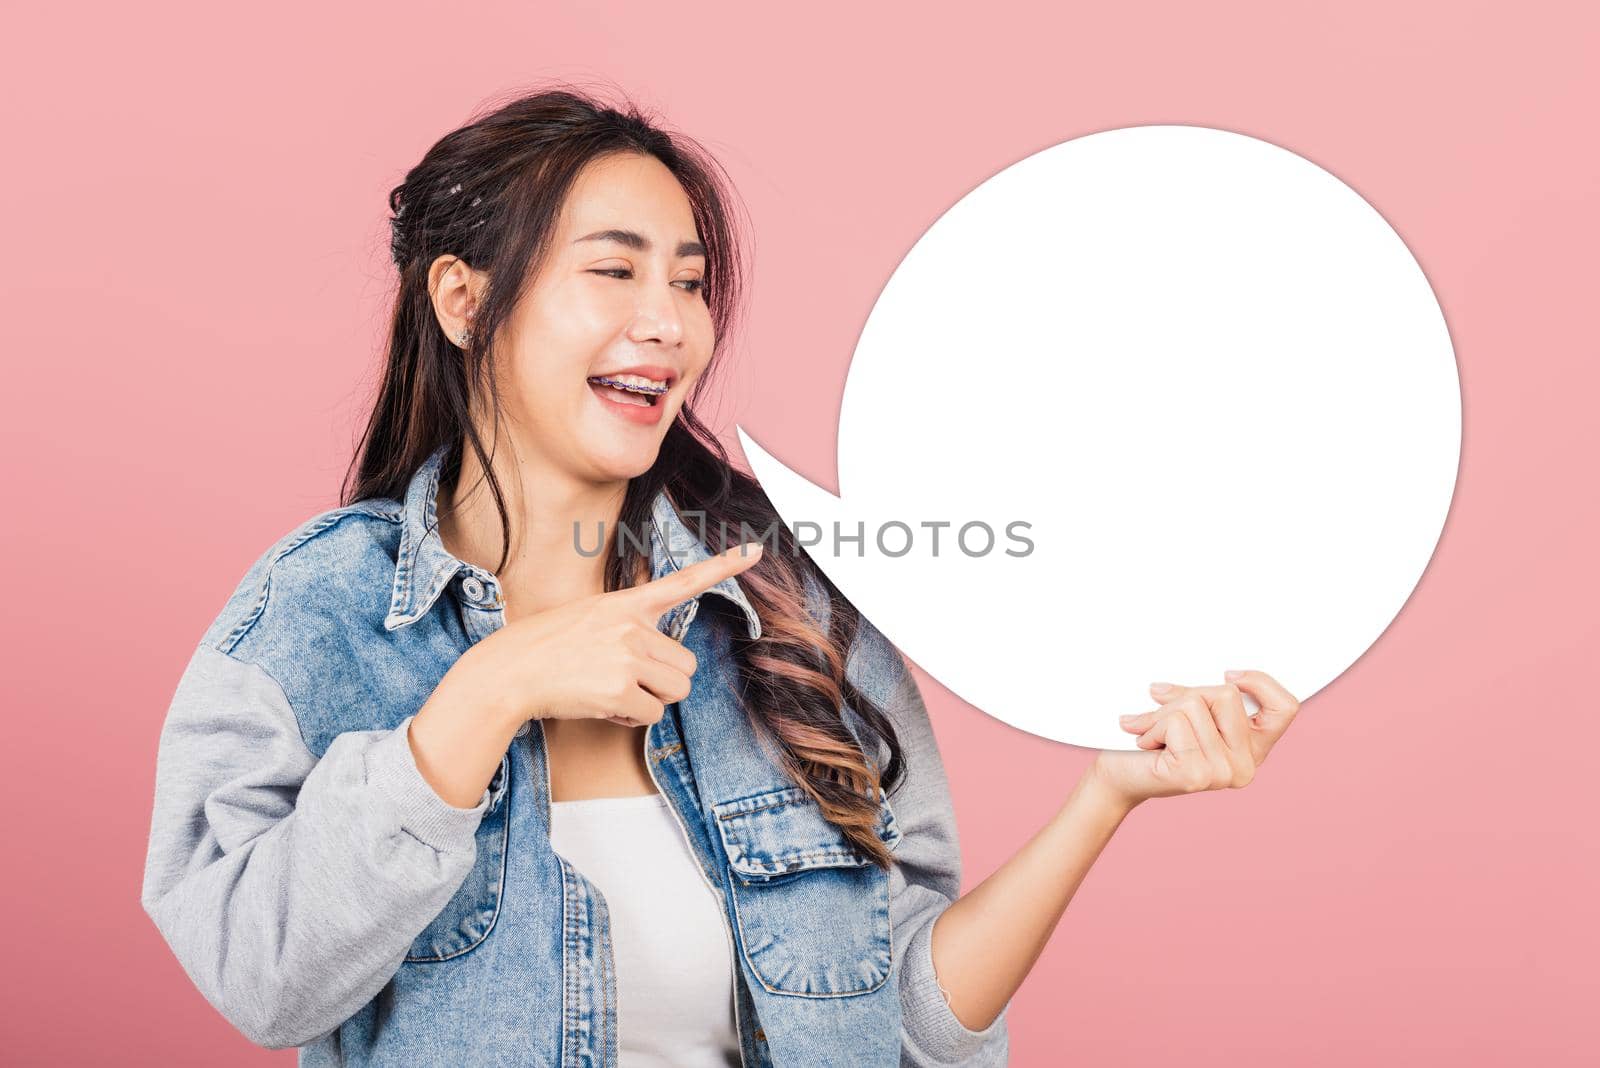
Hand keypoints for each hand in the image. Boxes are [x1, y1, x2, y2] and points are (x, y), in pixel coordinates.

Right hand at [446, 541, 763, 730]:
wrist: (508, 672)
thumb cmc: (547, 649)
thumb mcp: (590, 619)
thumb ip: (630, 630)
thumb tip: (664, 665)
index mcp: (626, 604)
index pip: (684, 581)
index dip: (723, 566)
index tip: (755, 550)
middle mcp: (632, 626)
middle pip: (686, 666)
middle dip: (663, 683)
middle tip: (624, 680)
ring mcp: (628, 657)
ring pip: (675, 692)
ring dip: (650, 701)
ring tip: (610, 690)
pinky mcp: (620, 689)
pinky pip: (651, 715)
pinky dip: (630, 718)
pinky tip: (601, 704)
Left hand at [1088, 670, 1301, 809]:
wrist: (1118, 776)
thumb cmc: (1151, 743)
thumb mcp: (1186, 713)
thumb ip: (1199, 698)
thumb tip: (1176, 686)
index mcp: (1252, 750)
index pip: (1285, 708)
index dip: (1261, 683)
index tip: (1229, 675)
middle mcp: (1246, 766)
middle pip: (1227, 695)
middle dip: (1187, 695)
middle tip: (1163, 717)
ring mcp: (1223, 774)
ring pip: (1196, 705)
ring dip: (1162, 713)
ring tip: (1151, 733)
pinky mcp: (1196, 775)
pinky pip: (1176, 721)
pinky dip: (1152, 724)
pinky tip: (1146, 743)